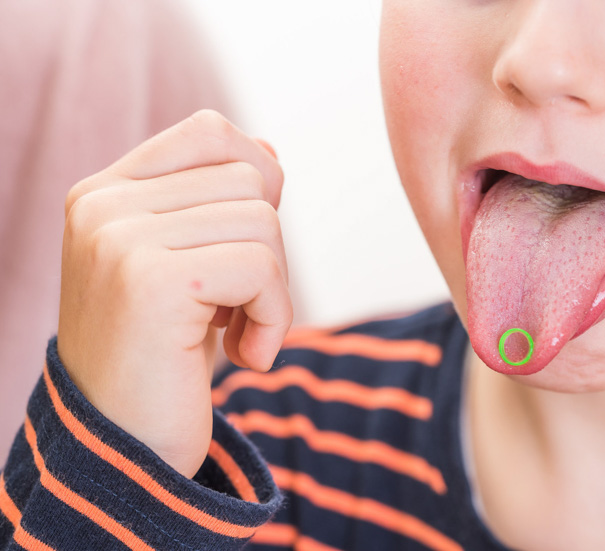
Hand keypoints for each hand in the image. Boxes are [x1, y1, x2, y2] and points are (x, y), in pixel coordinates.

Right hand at [57, 110, 291, 477]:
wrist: (125, 450)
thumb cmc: (166, 358)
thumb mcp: (191, 268)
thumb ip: (219, 204)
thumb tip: (269, 150)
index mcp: (105, 194)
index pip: (209, 132)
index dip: (255, 182)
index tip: (241, 252)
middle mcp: (102, 206)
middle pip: (249, 178)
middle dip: (267, 248)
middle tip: (235, 307)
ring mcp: (119, 239)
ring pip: (263, 221)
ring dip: (272, 289)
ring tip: (234, 333)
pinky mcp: (151, 281)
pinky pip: (262, 268)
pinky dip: (274, 318)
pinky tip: (244, 357)